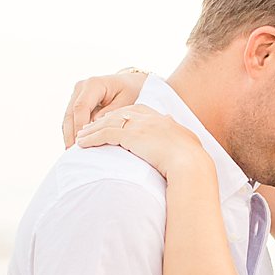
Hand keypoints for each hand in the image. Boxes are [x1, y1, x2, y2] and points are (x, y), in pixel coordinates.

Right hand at [62, 68, 147, 147]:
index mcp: (94, 84)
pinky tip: (74, 146)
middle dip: (71, 134)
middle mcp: (81, 87)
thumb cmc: (131, 91)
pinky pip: (71, 119)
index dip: (79, 126)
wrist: (130, 83)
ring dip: (68, 135)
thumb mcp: (126, 101)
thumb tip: (94, 127)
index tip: (81, 143)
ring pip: (68, 117)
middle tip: (72, 153)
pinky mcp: (76, 102)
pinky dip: (72, 132)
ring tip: (71, 153)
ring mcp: (77, 94)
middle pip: (70, 113)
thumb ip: (111, 114)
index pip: (81, 107)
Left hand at [77, 104, 211, 180]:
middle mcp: (149, 118)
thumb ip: (184, 141)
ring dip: (92, 130)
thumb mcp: (190, 145)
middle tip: (90, 127)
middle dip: (103, 120)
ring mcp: (139, 125)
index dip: (123, 116)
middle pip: (120, 115)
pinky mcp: (130, 136)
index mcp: (162, 120)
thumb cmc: (194, 161)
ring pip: (108, 123)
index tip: (113, 121)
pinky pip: (105, 134)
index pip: (138, 111)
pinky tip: (81, 144)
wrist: (191, 163)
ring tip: (80, 137)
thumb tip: (189, 144)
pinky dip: (91, 138)